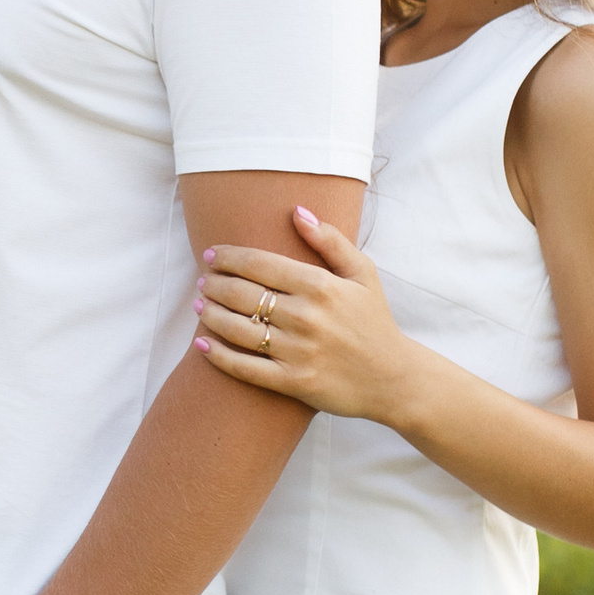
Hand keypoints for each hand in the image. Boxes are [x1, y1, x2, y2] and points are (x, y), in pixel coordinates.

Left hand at [194, 208, 421, 423]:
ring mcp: (297, 351)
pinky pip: (245, 368)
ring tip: (201, 305)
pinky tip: (203, 344)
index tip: (212, 255)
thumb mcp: (363, 274)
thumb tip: (297, 211)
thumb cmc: (375, 322)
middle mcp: (306, 317)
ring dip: (211, 315)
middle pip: (242, 294)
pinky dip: (219, 356)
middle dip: (214, 284)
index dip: (228, 257)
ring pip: (237, 329)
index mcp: (320, 286)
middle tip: (204, 281)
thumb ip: (331, 240)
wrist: (393, 379)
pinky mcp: (292, 383)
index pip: (259, 263)